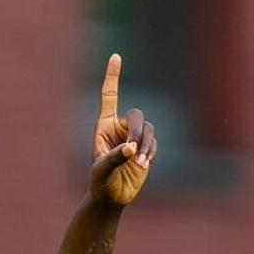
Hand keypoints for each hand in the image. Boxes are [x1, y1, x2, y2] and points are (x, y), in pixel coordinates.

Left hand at [89, 54, 155, 205]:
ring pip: (148, 129)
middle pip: (136, 115)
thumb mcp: (101, 170)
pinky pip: (154, 142)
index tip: (116, 56)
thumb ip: (113, 157)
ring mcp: (134, 137)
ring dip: (146, 144)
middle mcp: (120, 127)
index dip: (113, 76)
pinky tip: (142, 164)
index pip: (110, 96)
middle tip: (132, 151)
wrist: (112, 197)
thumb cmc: (100, 182)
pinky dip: (150, 151)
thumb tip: (130, 149)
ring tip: (139, 163)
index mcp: (103, 125)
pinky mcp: (145, 148)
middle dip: (137, 132)